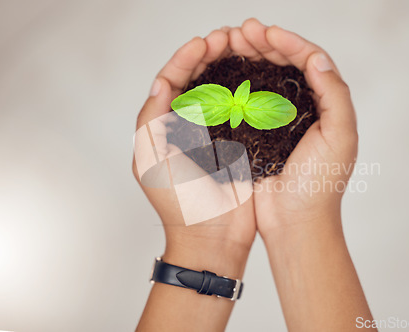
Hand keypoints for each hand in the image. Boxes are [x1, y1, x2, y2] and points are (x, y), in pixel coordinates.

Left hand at [132, 29, 255, 274]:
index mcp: (164, 129)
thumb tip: (161, 83)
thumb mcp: (152, 160)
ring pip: (220, 91)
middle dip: (209, 57)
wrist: (213, 236)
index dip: (185, 60)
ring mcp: (215, 134)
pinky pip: (242, 110)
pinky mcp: (240, 143)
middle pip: (197, 81)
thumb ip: (151, 120)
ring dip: (229, 67)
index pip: (171, 83)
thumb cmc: (180, 203)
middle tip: (226, 38)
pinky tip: (256, 74)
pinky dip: (248, 90)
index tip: (203, 44)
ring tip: (241, 47)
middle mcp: (189, 127)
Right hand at [228, 19, 357, 237]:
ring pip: (263, 79)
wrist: (294, 221)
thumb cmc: (320, 184)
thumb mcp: (339, 136)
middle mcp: (303, 109)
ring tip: (229, 42)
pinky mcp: (256, 135)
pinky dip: (234, 84)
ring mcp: (277, 121)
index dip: (288, 43)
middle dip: (263, 44)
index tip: (266, 32)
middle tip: (241, 31)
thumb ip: (335, 94)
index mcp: (326, 106)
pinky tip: (222, 73)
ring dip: (248, 58)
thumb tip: (317, 57)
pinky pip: (245, 102)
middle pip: (283, 65)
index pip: (309, 61)